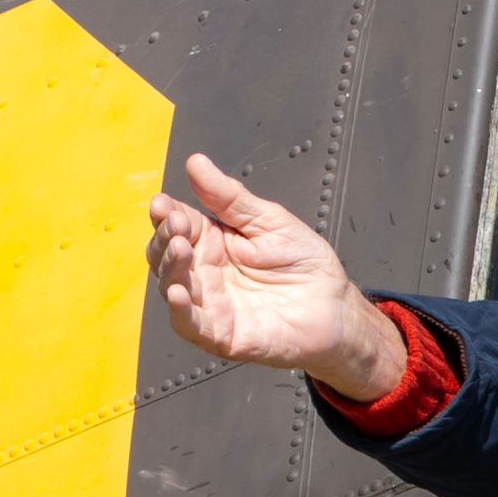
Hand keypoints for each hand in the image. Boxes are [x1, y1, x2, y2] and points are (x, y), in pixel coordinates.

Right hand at [146, 153, 407, 400]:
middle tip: (175, 224)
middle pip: (166, 254)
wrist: (334, 305)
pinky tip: (178, 292)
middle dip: (165, 237)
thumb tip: (195, 163)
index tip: (162, 203)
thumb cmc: (303, 263)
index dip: (166, 214)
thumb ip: (229, 197)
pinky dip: (180, 311)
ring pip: (172, 286)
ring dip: (170, 267)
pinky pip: (191, 325)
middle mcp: (204, 272)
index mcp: (213, 241)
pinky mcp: (220, 334)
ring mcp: (209, 304)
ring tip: (179, 248)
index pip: (177, 224)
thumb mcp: (268, 220)